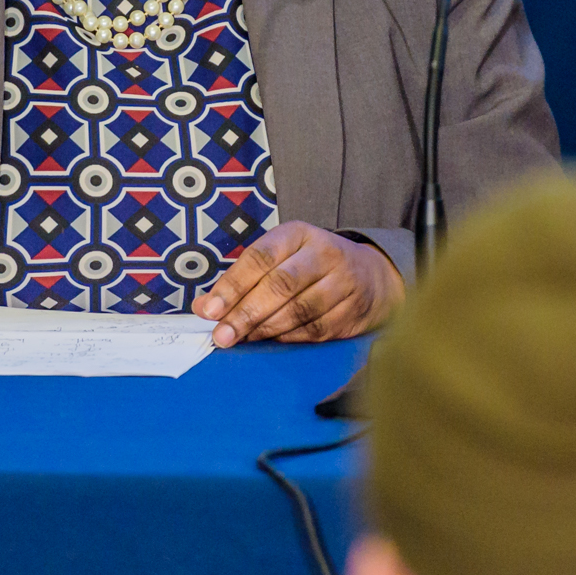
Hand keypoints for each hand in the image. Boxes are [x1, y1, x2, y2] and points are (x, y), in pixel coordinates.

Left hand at [194, 222, 402, 346]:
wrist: (372, 276)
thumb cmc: (312, 265)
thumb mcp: (280, 256)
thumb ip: (242, 279)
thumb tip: (203, 307)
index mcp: (298, 233)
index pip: (260, 257)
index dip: (233, 285)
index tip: (210, 310)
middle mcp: (323, 253)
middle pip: (280, 285)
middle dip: (246, 313)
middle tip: (222, 335)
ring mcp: (342, 283)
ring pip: (298, 311)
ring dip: (265, 329)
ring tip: (241, 339)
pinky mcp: (352, 311)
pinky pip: (315, 330)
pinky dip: (289, 338)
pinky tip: (271, 340)